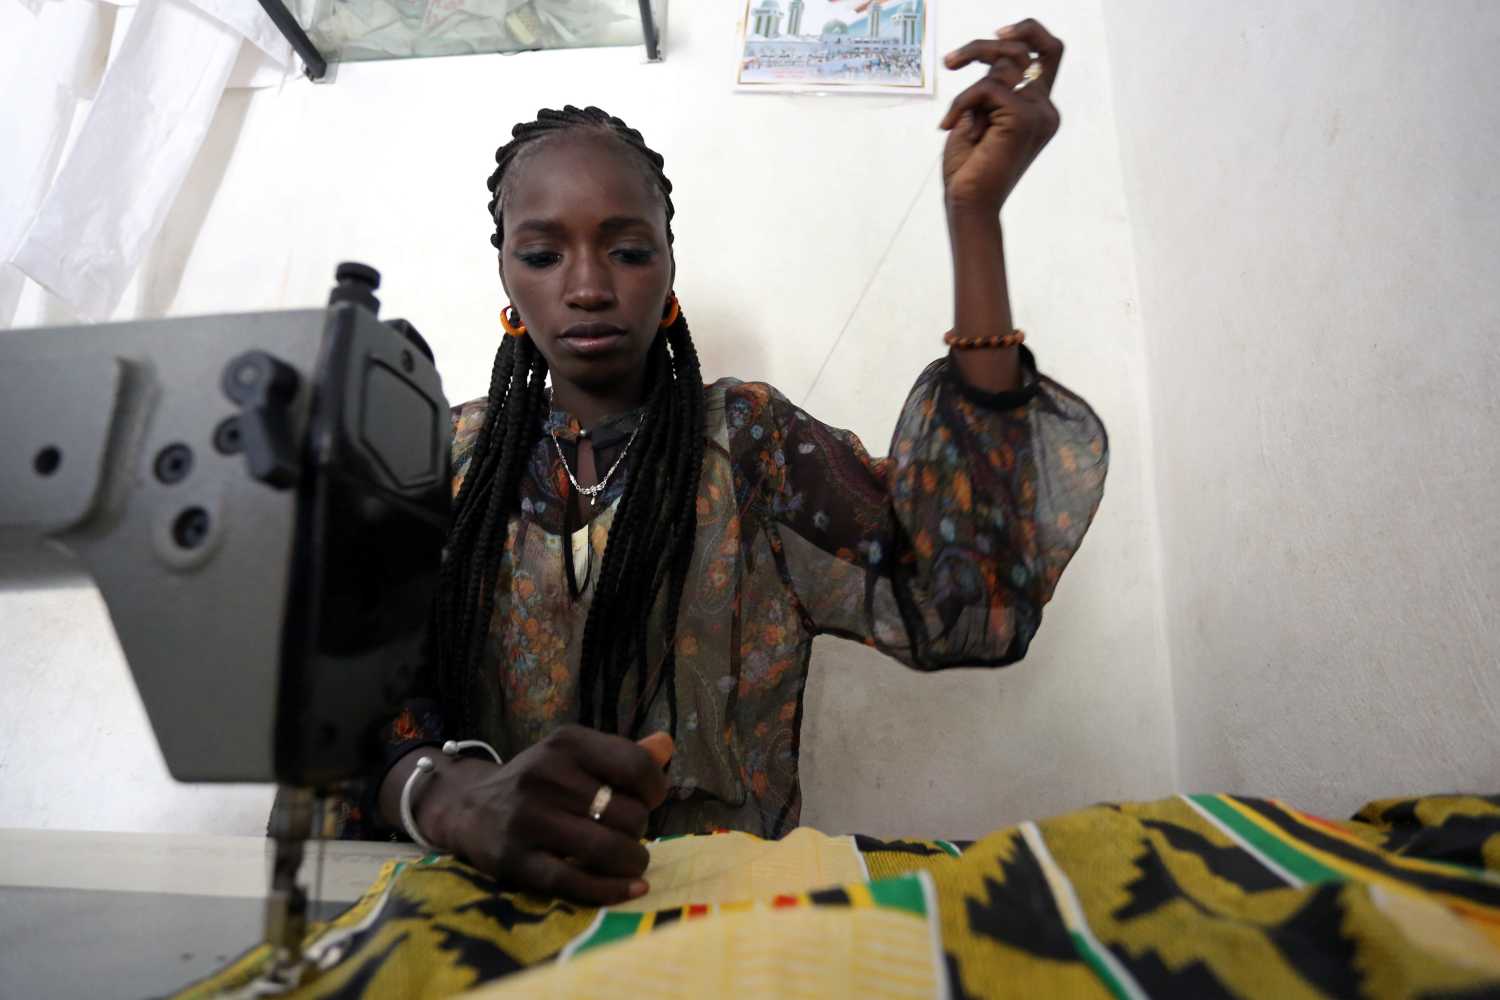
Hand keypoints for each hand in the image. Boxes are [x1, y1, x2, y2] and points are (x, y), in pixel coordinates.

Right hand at [416, 727, 674, 904]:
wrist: (468, 806)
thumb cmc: (539, 781)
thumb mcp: (575, 756)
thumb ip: (622, 754)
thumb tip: (667, 745)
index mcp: (566, 743)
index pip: (635, 764)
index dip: (655, 789)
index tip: (648, 800)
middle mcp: (546, 775)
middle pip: (628, 813)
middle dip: (639, 829)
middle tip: (626, 833)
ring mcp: (529, 819)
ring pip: (608, 849)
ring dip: (633, 862)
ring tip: (631, 862)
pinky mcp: (516, 860)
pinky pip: (576, 882)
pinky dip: (612, 890)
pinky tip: (632, 889)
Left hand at [939, 18, 1063, 213]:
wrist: (969, 204)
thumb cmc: (969, 169)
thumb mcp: (978, 117)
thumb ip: (991, 88)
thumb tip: (991, 55)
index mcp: (1038, 109)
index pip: (1048, 53)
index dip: (1028, 33)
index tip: (997, 33)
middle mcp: (1045, 109)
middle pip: (1024, 49)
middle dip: (984, 47)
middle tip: (951, 62)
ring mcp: (1038, 113)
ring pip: (1003, 64)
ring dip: (967, 83)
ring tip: (950, 116)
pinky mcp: (1023, 118)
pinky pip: (986, 88)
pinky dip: (961, 102)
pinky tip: (950, 127)